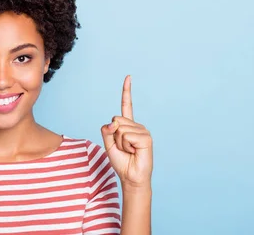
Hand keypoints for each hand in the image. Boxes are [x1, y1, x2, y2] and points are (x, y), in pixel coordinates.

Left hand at [101, 75, 152, 189]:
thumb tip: (113, 122)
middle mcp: (136, 125)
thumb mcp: (108, 144)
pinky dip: (126, 146)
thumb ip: (106, 130)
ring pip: (120, 129)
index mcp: (127, 125)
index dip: (126, 91)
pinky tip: (134, 152)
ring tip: (129, 151)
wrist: (130, 176)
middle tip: (123, 148)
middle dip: (114, 136)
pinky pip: (127, 136)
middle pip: (115, 120)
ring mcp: (142, 131)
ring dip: (120, 144)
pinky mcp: (146, 138)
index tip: (128, 77)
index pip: (126, 105)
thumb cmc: (120, 161)